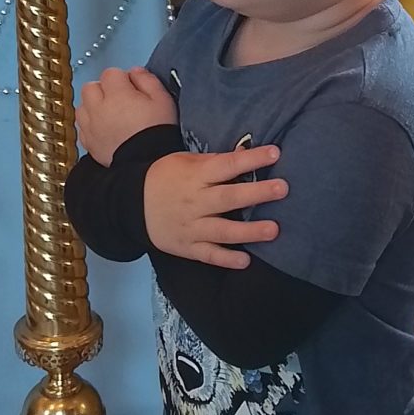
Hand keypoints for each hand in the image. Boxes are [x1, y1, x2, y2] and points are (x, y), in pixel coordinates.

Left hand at [75, 66, 177, 163]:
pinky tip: (105, 130)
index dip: (123, 79)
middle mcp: (99, 108)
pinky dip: (91, 125)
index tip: (133, 88)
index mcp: (117, 94)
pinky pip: (83, 127)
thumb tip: (135, 72)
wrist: (149, 164)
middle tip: (120, 100)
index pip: (111, 73)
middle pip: (91, 87)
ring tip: (110, 115)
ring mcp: (91, 126)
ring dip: (93, 107)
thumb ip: (148, 80)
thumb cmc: (158, 132)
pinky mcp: (89, 143)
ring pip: (83, 106)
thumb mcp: (163, 100)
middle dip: (104, 90)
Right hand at [143, 145, 285, 268]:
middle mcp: (194, 201)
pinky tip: (245, 261)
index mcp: (195, 175)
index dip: (250, 159)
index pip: (226, 165)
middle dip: (256, 193)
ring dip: (249, 231)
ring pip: (222, 230)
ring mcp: (191, 226)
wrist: (131, 204)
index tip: (275, 153)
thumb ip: (216, 162)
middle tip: (283, 188)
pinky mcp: (187, 247)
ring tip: (274, 230)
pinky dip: (225, 259)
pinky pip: (208, 254)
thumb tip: (247, 154)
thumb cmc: (167, 177)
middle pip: (228, 197)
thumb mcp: (186, 162)